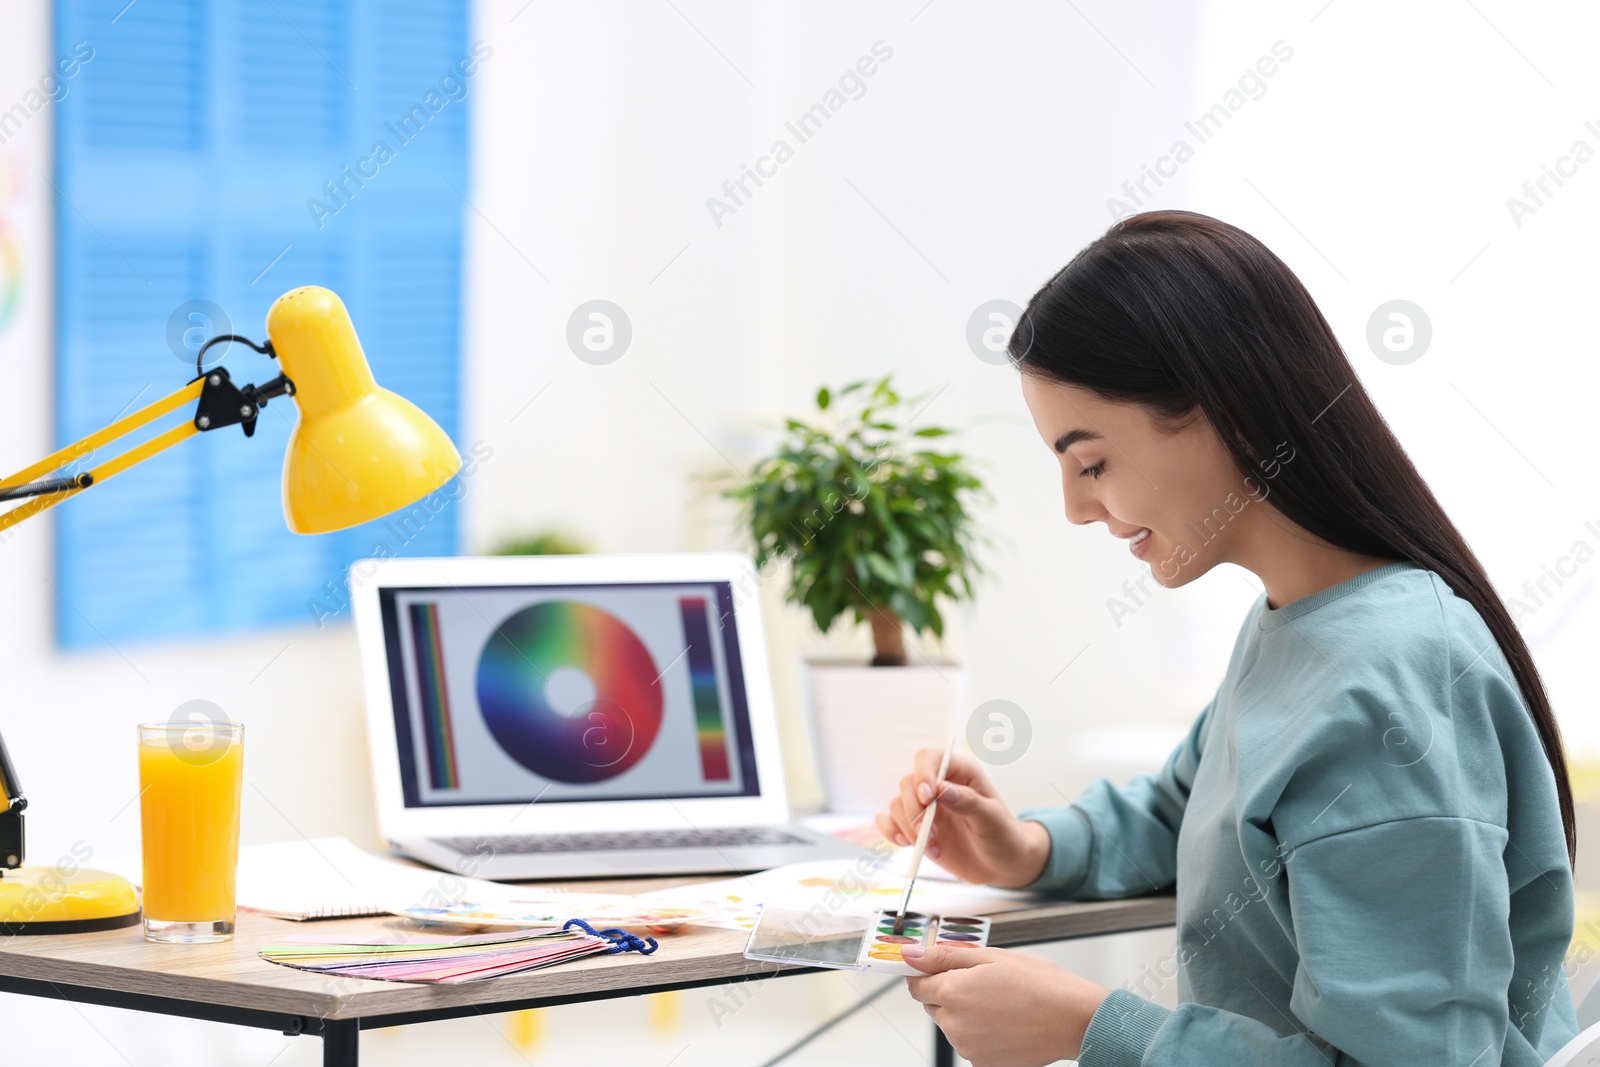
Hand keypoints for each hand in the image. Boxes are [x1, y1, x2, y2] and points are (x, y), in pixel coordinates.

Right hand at [874, 749, 1050, 887]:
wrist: (1001, 865)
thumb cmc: (1003, 836)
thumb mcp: (993, 819)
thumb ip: (970, 802)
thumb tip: (943, 789)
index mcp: (960, 772)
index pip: (929, 759)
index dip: (923, 774)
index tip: (927, 798)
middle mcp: (939, 785)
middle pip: (908, 783)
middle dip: (915, 811)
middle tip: (930, 835)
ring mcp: (925, 807)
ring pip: (898, 804)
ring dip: (909, 828)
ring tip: (933, 848)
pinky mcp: (915, 826)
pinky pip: (889, 821)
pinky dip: (891, 832)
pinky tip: (905, 845)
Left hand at [903, 942, 1108, 1066]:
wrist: (1074, 1018)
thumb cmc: (1041, 985)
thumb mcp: (991, 957)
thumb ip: (944, 956)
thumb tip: (911, 954)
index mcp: (953, 992)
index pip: (916, 984)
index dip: (925, 972)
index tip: (935, 967)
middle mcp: (955, 1024)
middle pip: (932, 1005)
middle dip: (948, 991)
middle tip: (982, 981)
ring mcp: (969, 1047)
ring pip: (951, 1025)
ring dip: (964, 1012)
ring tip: (999, 1001)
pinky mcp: (983, 1063)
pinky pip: (970, 1043)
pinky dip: (980, 1031)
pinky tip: (1004, 1019)